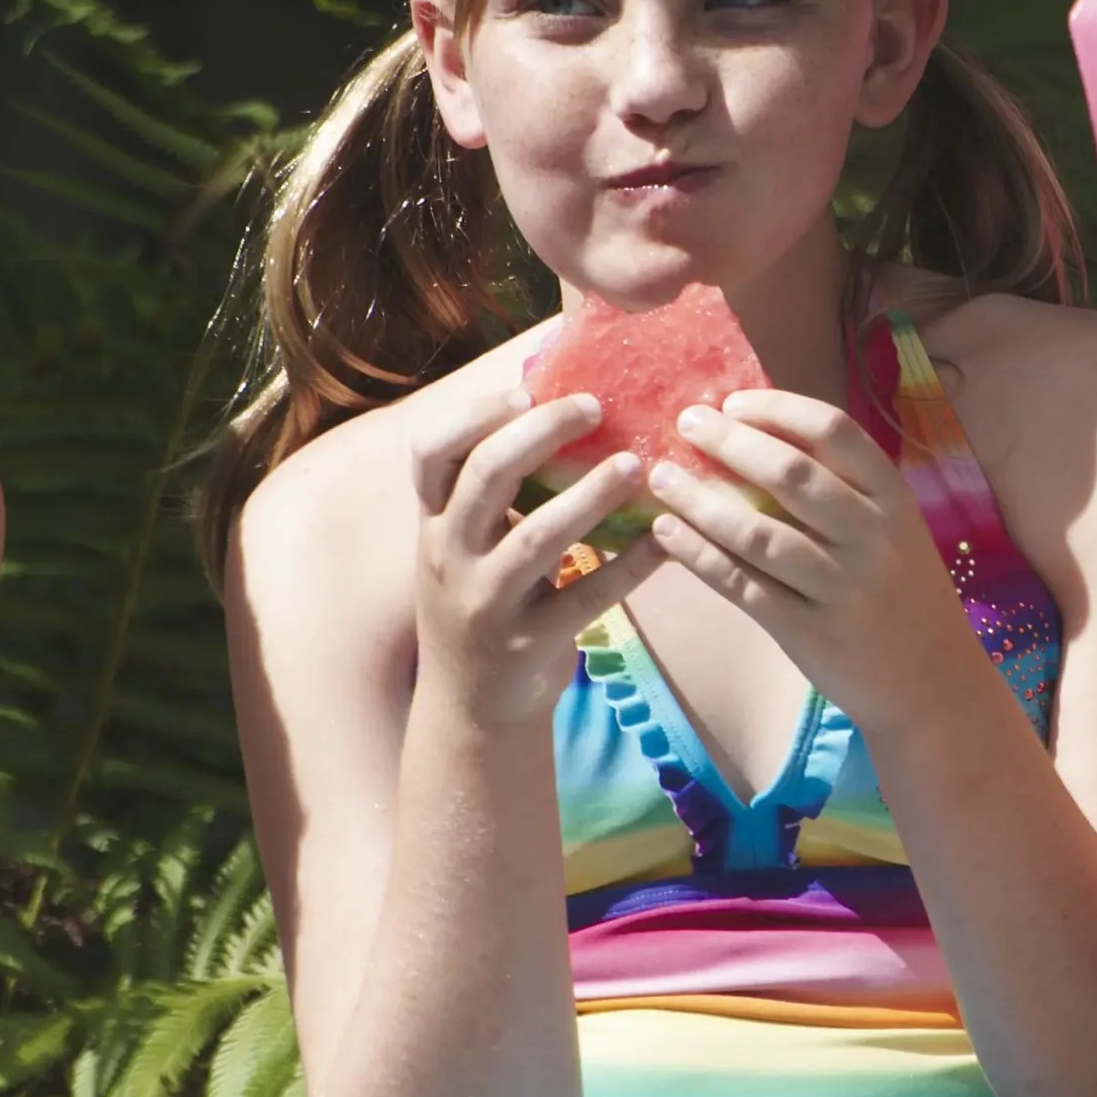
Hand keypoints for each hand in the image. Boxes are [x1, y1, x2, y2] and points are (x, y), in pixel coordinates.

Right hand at [411, 384, 668, 726]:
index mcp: (434, 522)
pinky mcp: (529, 642)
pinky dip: (629, 567)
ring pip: (537, 539)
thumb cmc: (485, 600)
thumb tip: (559, 406)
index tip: (524, 389)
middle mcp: (450, 556)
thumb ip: (496, 492)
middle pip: (486, 477)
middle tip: (595, 406)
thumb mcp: (467, 545)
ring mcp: (487, 602)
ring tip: (636, 465)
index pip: (430, 453)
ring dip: (590, 496)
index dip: (472, 415)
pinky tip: (667, 539)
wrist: (471, 706)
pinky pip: (586, 598)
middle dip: (540, 433)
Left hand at [641, 391, 979, 733]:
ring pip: (757, 533)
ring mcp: (839, 586)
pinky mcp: (808, 631)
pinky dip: (699, 556)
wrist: (931, 680)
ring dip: (701, 500)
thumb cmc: (902, 592)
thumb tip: (759, 436)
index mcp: (893, 498)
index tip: (733, 403)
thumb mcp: (894, 530)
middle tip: (685, 423)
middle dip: (730, 443)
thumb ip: (844, 489)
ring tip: (661, 477)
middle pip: (791, 474)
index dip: (777, 410)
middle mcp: (871, 536)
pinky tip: (666, 534)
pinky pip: (742, 585)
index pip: (834, 432)